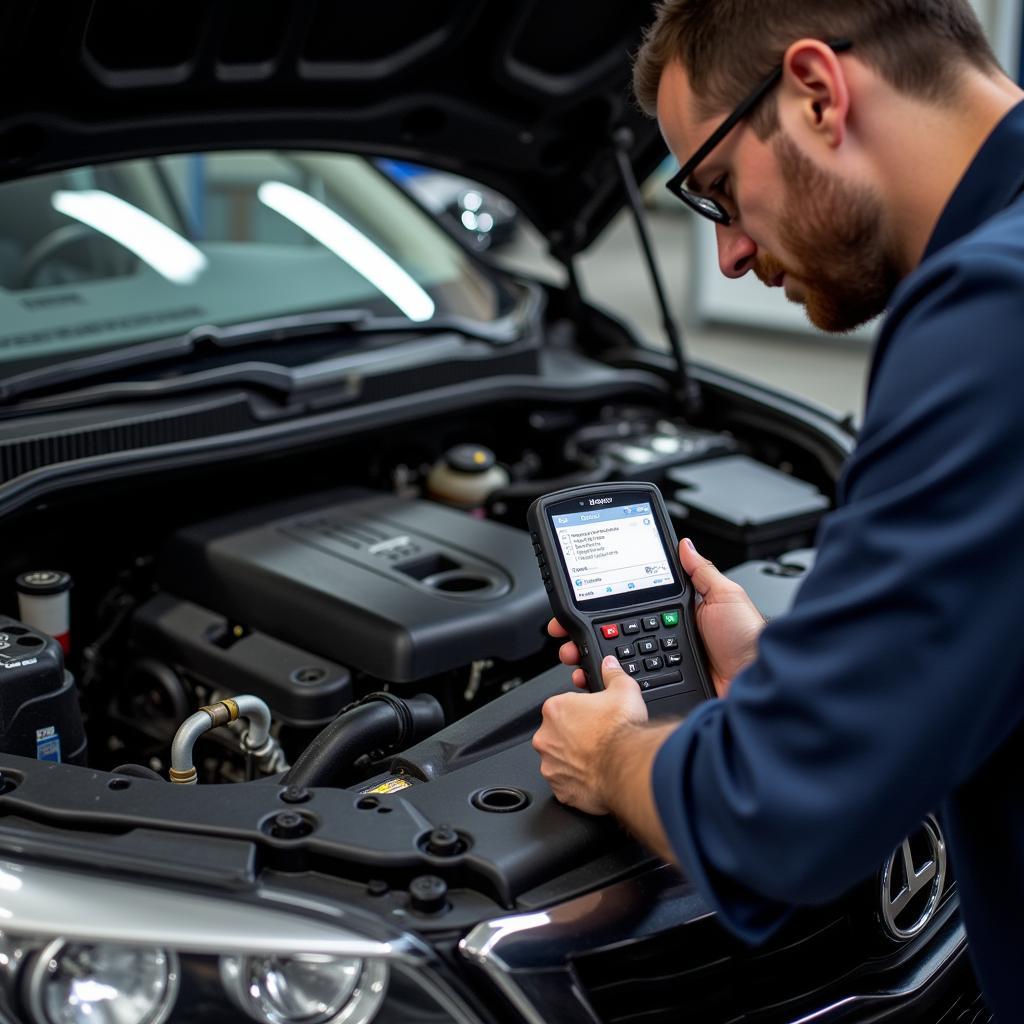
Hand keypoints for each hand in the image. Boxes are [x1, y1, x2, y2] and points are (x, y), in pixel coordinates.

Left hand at [532, 656, 648, 814]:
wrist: (627, 767)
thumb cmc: (621, 731)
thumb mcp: (624, 690)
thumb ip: (613, 675)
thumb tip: (609, 666)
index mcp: (555, 710)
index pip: (563, 706)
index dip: (582, 711)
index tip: (595, 717)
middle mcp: (546, 738)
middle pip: (559, 734)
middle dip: (576, 736)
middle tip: (599, 739)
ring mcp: (551, 766)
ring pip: (561, 760)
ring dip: (575, 760)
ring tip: (599, 759)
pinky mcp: (560, 790)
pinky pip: (567, 785)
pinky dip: (579, 782)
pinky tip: (596, 777)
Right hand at [547, 538, 764, 697]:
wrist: (758, 683)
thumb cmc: (749, 642)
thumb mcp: (727, 597)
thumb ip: (702, 572)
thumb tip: (685, 545)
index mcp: (678, 618)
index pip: (632, 608)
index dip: (604, 606)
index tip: (581, 602)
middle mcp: (665, 643)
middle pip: (614, 636)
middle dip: (583, 634)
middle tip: (565, 633)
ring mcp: (660, 668)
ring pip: (614, 663)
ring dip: (588, 659)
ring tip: (572, 653)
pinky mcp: (659, 692)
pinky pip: (626, 689)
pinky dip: (606, 687)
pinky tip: (592, 680)